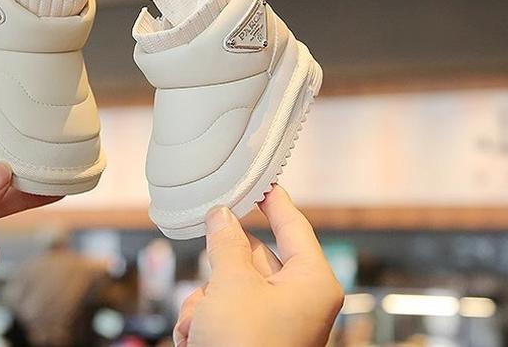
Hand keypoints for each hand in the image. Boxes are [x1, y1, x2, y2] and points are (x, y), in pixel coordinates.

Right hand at [174, 186, 342, 346]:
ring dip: (205, 301)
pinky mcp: (250, 340)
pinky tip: (195, 338)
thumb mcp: (233, 285)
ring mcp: (273, 323)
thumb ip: (226, 243)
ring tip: (200, 324)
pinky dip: (202, 321)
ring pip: (229, 287)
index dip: (273, 199)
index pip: (293, 225)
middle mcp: (298, 301)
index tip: (258, 178)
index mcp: (312, 282)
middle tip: (207, 264)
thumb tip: (221, 214)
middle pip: (253, 259)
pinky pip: (222, 312)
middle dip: (220, 268)